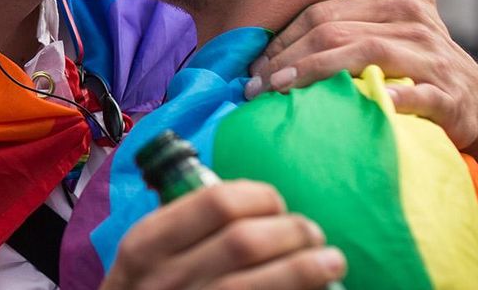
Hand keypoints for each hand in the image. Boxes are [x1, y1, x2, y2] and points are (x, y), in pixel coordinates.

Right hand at [100, 180, 345, 289]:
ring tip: (332, 262)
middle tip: (312, 234)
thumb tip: (255, 202)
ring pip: (263, 283)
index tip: (276, 204)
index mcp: (147, 244)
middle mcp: (167, 280)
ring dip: (308, 269)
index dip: (260, 197)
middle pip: (246, 240)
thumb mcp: (145, 257)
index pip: (217, 202)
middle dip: (293, 232)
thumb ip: (184, 228)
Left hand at [245, 0, 477, 171]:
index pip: (326, 11)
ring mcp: (432, 61)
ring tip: (282, 91)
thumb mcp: (415, 6)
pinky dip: (392, 97)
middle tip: (256, 84)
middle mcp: (415, 25)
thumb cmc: (427, 55)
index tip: (255, 63)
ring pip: (367, 54)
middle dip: (288, 57)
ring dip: (318, 72)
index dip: (284, 34)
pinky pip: (418, 95)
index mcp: (400, 2)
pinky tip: (367, 103)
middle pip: (337, 30)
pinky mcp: (448, 98)